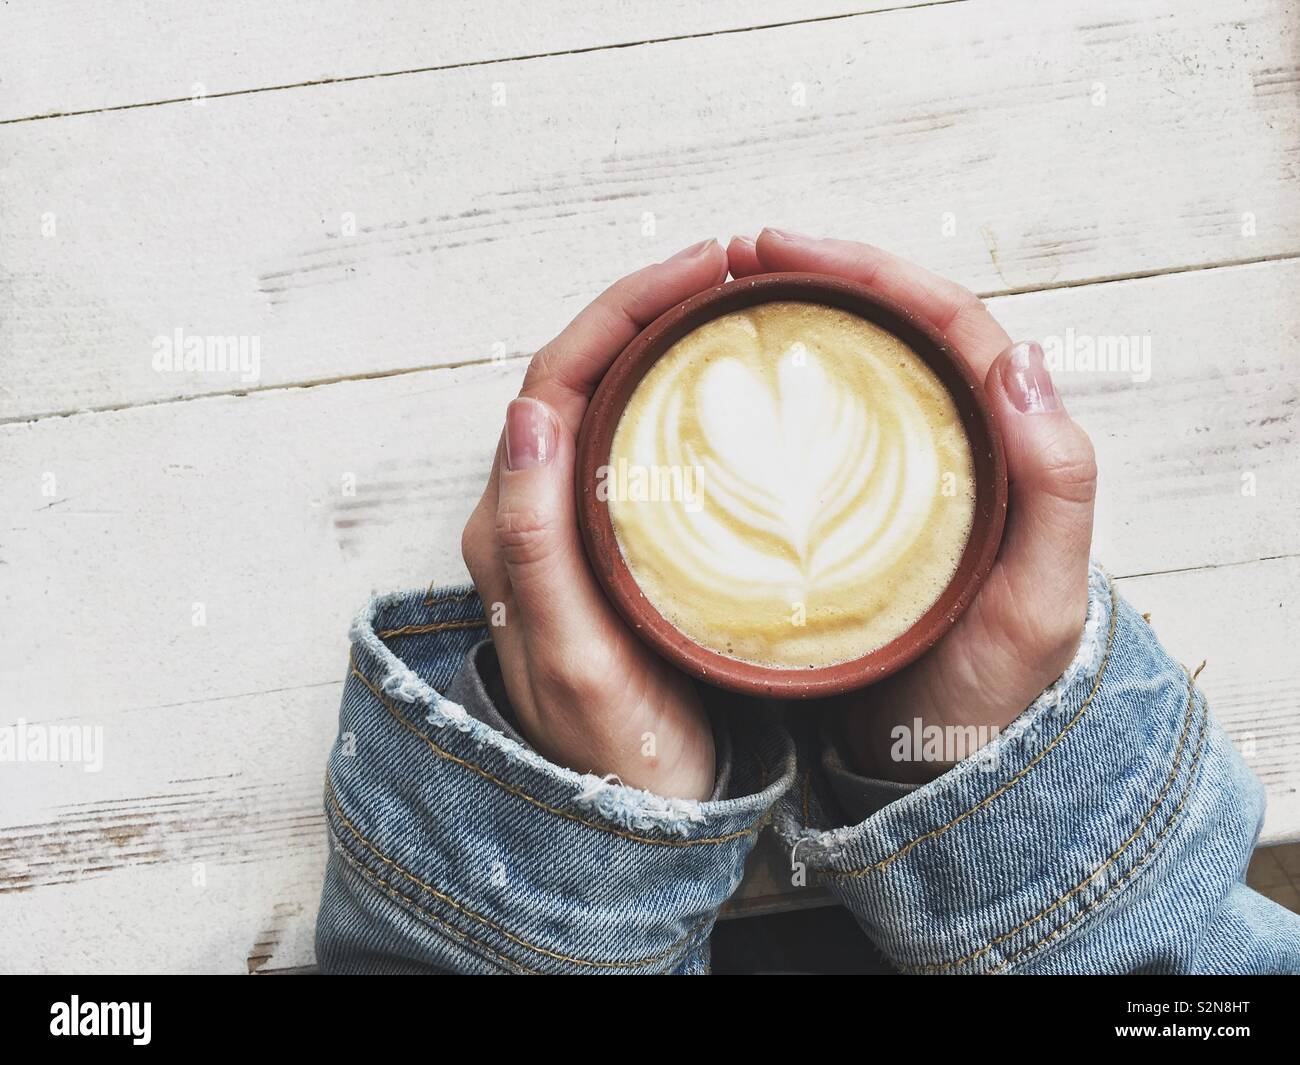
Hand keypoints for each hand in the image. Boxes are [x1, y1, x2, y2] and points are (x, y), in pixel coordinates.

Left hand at [461, 239, 728, 799]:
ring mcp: (573, 528)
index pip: (558, 379)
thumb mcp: (574, 658)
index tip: (708, 267)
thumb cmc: (609, 752)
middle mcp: (531, 514)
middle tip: (739, 269)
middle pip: (585, 374)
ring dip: (666, 342)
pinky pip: (636, 446)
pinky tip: (727, 390)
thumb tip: (527, 411)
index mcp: (511, 527)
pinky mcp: (610, 547)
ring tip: (738, 306)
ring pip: (611, 402)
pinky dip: (679, 398)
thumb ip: (535, 545)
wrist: (633, 817)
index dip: (627, 309)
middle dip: (653, 305)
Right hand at [729, 229, 1097, 782]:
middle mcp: (943, 444)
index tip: (784, 251)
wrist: (933, 764)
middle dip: (816, 275)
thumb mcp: (1037, 600)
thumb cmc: (990, 692)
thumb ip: (1055, 487)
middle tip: (735, 258)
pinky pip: (808, 431)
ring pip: (845, 370)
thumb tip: (1022, 360)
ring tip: (714, 301)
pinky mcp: (843, 510)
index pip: (942, 322)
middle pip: (886, 327)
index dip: (868, 271)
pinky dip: (770, 393)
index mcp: (1000, 445)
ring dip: (789, 322)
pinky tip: (722, 386)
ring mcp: (889, 476)